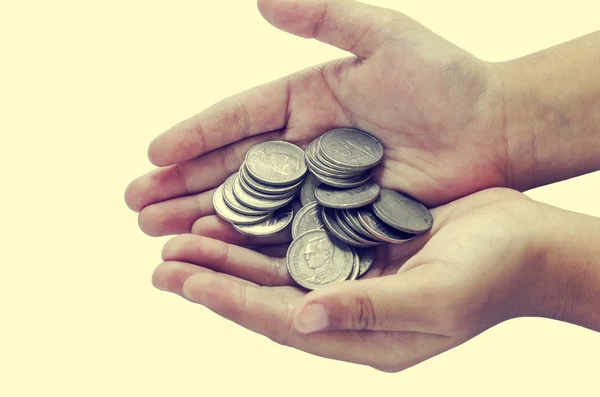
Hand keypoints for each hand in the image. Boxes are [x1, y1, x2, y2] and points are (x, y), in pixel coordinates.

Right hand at [124, 0, 509, 236]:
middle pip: (232, 167)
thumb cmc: (445, 79)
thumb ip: (324, 16)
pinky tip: (219, 253)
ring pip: (253, 204)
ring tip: (158, 233)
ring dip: (204, 217)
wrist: (494, 128)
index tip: (154, 153)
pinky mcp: (342, 215)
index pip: (237, 118)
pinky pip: (291, 229)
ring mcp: (320, 184)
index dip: (195, 136)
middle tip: (136, 205)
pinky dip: (254, 242)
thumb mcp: (382, 36)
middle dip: (183, 185)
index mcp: (304, 99)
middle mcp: (304, 144)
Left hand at [152, 188, 554, 371]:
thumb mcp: (435, 298)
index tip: (184, 280)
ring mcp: (352, 278)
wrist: (527, 244)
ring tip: (185, 237)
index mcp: (361, 337)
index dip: (229, 300)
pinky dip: (267, 230)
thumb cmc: (493, 275)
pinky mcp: (358, 247)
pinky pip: (301, 240)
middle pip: (266, 296)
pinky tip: (240, 214)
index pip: (278, 321)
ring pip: (277, 268)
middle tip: (165, 261)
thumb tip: (301, 318)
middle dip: (215, 277)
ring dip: (232, 253)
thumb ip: (369, 310)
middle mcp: (347, 312)